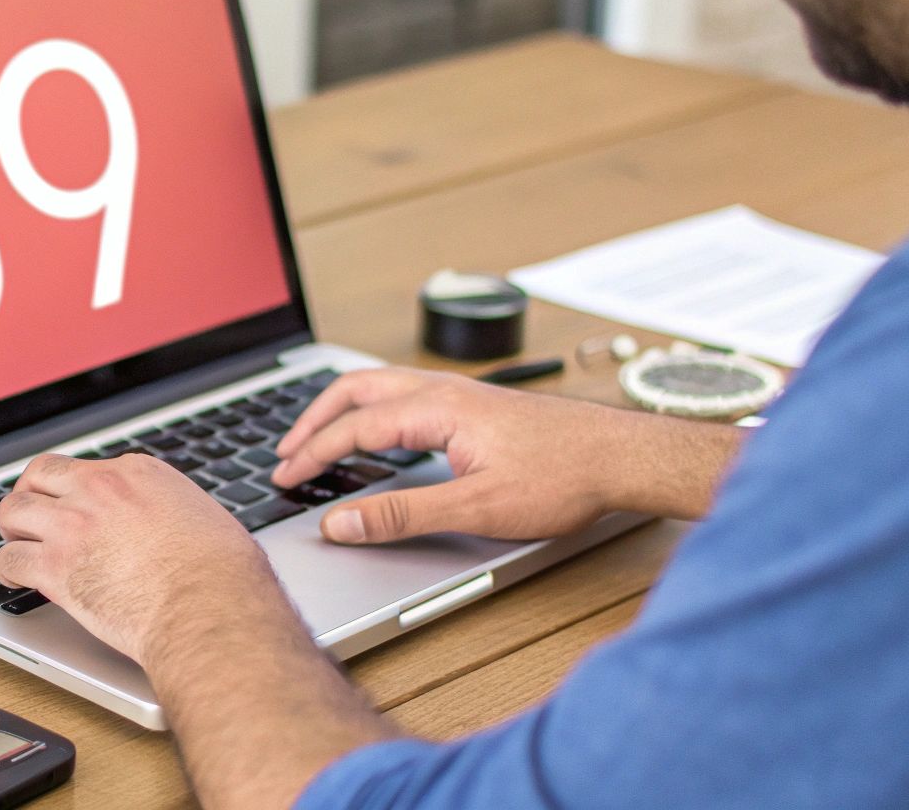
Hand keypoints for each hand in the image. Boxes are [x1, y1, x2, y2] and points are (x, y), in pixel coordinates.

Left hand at [0, 453, 280, 663]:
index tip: (72, 507)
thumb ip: (174, 514)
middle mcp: (99, 489)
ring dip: (11, 529)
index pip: (87, 469)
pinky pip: (10, 561)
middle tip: (29, 515)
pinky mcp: (55, 567)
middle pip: (40, 475)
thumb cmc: (223, 575)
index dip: (74, 491)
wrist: (210, 609)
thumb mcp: (204, 519)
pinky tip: (13, 580)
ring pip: (14, 512)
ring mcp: (73, 525)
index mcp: (137, 473)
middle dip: (30, 494)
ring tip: (13, 544)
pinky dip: (7, 572)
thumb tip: (175, 530)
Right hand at [273, 367, 741, 544]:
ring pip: (380, 386)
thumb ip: (403, 515)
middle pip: (356, 389)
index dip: (312, 454)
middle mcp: (444, 390)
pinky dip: (371, 409)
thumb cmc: (565, 477)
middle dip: (313, 420)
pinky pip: (404, 394)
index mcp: (437, 408)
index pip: (353, 427)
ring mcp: (461, 394)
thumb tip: (342, 523)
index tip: (284, 476)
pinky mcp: (476, 405)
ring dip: (341, 409)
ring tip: (318, 438)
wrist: (624, 456)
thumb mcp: (477, 509)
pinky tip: (378, 434)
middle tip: (286, 453)